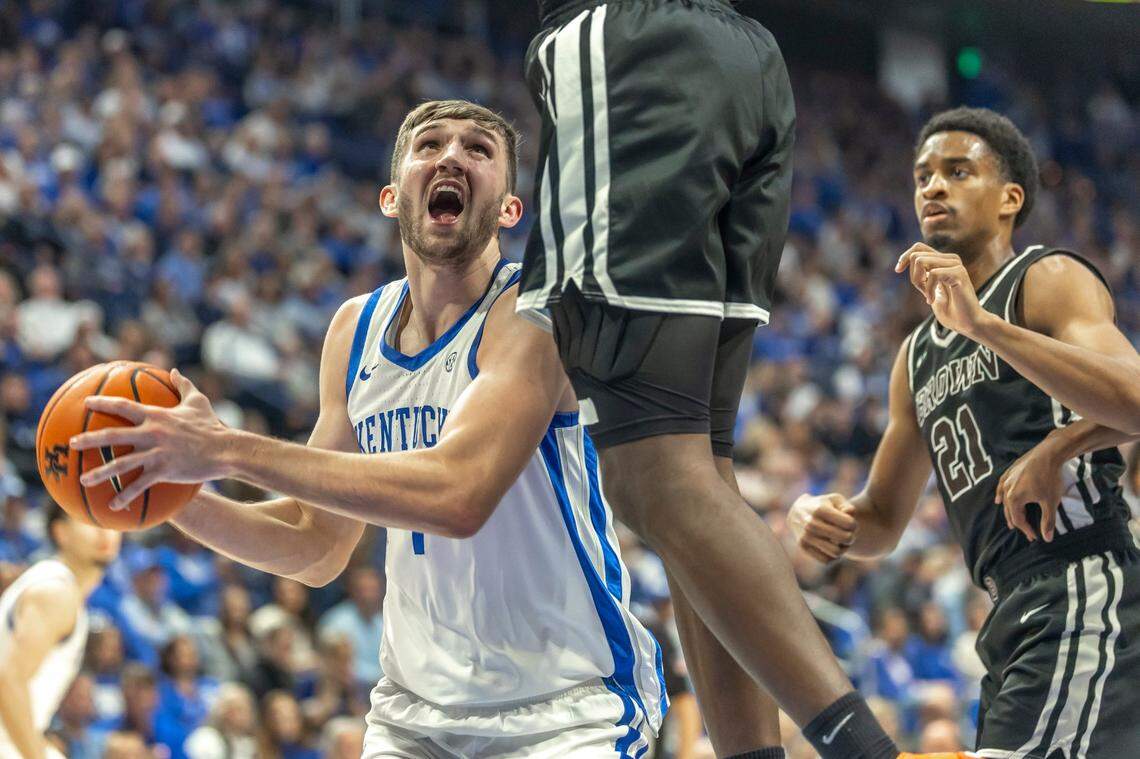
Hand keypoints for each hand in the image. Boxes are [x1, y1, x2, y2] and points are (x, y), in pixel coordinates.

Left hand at [69, 369, 229, 509]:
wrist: (226, 450)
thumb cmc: (212, 426)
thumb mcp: (198, 402)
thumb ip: (184, 385)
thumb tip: (174, 370)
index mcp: (157, 416)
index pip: (124, 406)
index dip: (103, 403)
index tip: (86, 403)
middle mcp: (152, 433)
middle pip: (113, 435)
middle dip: (89, 439)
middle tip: (71, 443)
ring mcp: (157, 453)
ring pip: (121, 463)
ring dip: (100, 472)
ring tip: (83, 480)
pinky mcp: (164, 470)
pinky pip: (139, 485)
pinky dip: (125, 495)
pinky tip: (113, 505)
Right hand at [788, 493, 857, 563]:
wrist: (797, 513)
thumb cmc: (823, 505)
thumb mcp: (835, 500)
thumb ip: (848, 507)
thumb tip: (849, 515)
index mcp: (820, 510)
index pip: (849, 524)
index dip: (854, 525)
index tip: (850, 523)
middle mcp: (810, 524)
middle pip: (845, 539)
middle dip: (851, 537)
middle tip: (848, 534)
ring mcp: (805, 537)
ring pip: (836, 552)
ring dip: (843, 548)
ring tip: (841, 541)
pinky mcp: (803, 548)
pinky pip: (827, 560)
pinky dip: (832, 556)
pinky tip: (831, 546)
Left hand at [895, 243, 990, 338]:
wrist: (967, 323)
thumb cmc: (950, 310)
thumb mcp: (928, 290)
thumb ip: (921, 277)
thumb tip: (907, 262)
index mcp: (943, 261)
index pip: (918, 247)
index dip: (904, 257)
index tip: (897, 270)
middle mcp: (950, 259)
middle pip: (916, 255)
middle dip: (913, 276)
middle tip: (923, 292)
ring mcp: (956, 264)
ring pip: (920, 261)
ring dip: (919, 282)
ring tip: (929, 297)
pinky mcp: (959, 272)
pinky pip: (932, 274)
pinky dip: (928, 290)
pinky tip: (932, 300)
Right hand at [995, 439, 1065, 542]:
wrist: (1049, 453)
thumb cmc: (1050, 478)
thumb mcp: (1051, 502)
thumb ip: (1048, 521)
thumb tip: (1047, 539)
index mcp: (1014, 499)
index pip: (1018, 520)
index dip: (1026, 530)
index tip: (1035, 537)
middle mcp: (1006, 490)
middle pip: (1009, 511)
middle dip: (1018, 523)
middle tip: (1027, 532)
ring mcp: (1006, 480)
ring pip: (1004, 500)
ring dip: (1008, 511)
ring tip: (1011, 522)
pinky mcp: (1009, 472)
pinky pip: (1001, 487)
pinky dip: (1000, 495)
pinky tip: (998, 499)